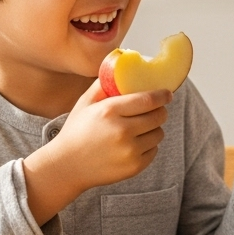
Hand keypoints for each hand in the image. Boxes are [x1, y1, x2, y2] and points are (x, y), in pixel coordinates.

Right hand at [22, 79, 170, 225]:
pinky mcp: (134, 167)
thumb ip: (103, 85)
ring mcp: (129, 151)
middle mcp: (122, 131)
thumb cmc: (76, 132)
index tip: (167, 94)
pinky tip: (134, 144)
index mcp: (110, 111)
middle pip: (158, 116)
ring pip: (159, 133)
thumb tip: (119, 67)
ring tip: (140, 128)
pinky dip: (148, 146)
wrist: (66, 167)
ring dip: (154, 129)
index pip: (148, 99)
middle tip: (154, 110)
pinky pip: (154, 150)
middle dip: (160, 111)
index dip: (162, 96)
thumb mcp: (85, 103)